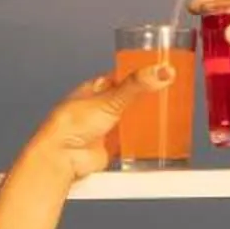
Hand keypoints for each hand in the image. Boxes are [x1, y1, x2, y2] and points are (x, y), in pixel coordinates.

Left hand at [19, 68, 162, 183]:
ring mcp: (105, 128)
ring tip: (165, 118)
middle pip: (130, 100)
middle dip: (145, 100)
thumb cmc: (71, 125)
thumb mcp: (110, 99)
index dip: (141, 75)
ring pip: (130, 121)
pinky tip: (152, 140)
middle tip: (167, 96)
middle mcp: (100, 107)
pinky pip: (130, 142)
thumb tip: (162, 72)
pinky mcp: (110, 147)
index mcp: (96, 88)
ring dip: (143, 121)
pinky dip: (140, 142)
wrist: (62, 156)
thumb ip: (137, 85)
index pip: (123, 76)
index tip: (161, 73)